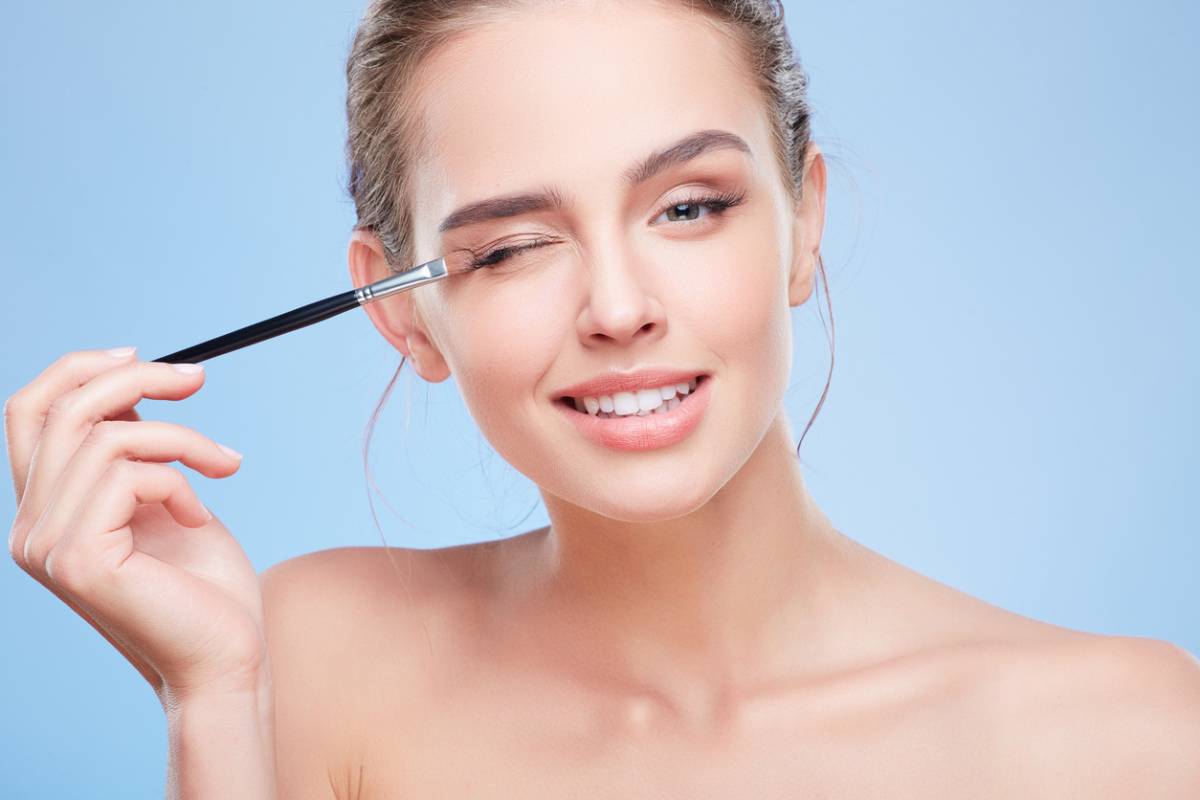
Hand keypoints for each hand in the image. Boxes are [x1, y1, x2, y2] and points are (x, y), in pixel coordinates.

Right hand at [5, 348, 265, 701]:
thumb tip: (129, 385)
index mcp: (44, 509)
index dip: (77, 368)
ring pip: (109, 437)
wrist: (226, 658)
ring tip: (222, 466)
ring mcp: (45, 545)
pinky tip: (202, 519)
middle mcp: (29, 527)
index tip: (141, 355)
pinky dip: (181, 482)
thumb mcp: (163, 498)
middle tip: (200, 380)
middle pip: (66, 407)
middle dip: (141, 379)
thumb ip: (131, 451)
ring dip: (183, 440)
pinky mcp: (78, 559)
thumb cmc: (204, 585)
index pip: (28, 412)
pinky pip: (130, 475)